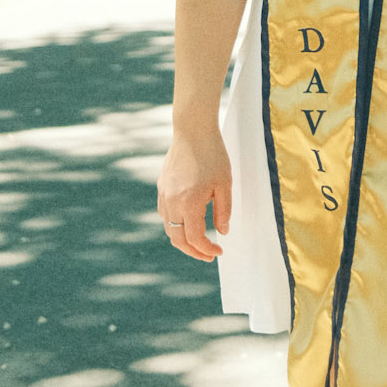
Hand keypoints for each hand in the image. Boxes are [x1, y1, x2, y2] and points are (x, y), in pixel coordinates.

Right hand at [157, 126, 232, 261]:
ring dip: (183, 239)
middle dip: (193, 251)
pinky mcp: (161, 188)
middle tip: (208, 255)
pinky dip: (175, 224)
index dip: (207, 250)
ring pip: (169, 228)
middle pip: (177, 239)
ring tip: (199, 242)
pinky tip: (188, 223)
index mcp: (189, 202)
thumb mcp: (224, 184)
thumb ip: (223, 211)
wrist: (192, 131)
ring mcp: (164, 195)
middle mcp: (172, 202)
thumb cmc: (213, 155)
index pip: (195, 238)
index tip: (218, 252)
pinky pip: (165, 214)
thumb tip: (222, 233)